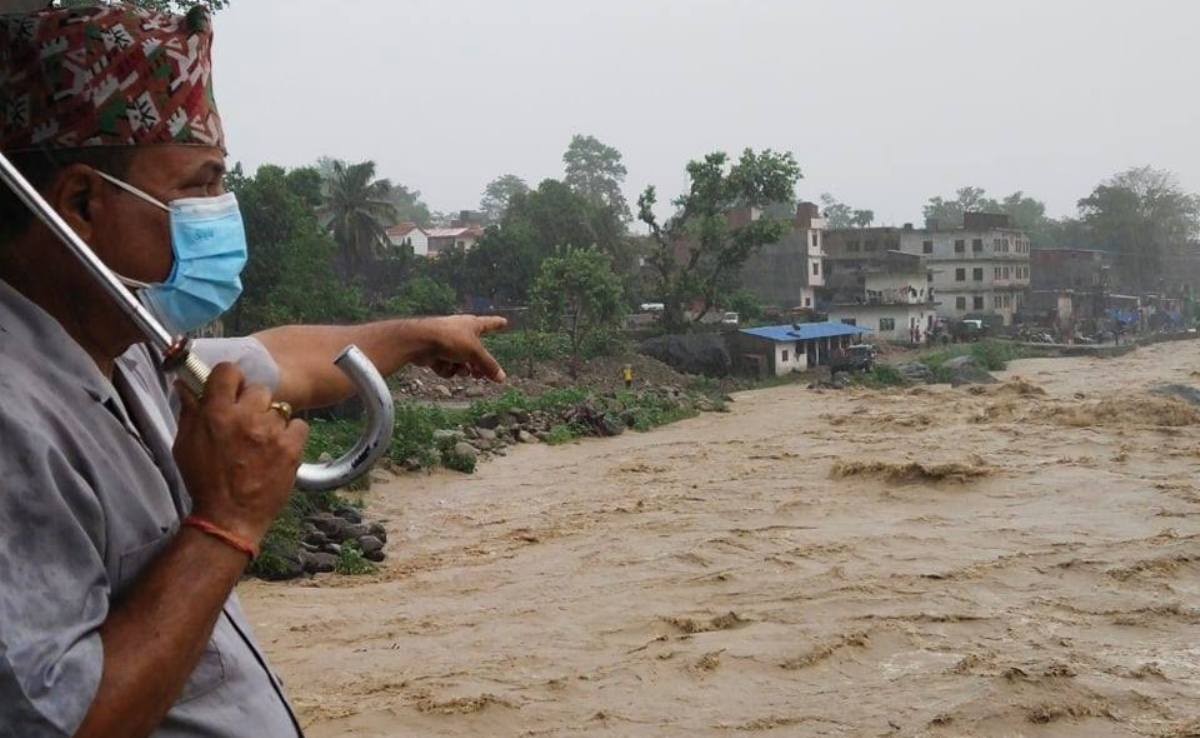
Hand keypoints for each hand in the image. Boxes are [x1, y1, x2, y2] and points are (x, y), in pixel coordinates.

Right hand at [173, 363, 309, 545]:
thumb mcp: (186, 444)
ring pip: (279, 408)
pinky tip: (280, 447)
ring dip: (271, 420)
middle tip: (247, 422)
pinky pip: (299, 424)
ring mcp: (271, 432)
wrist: (230, 516)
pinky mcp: (292, 447)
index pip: (229, 370)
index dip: (230, 379)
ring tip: (263, 440)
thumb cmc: (204, 481)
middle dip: (253, 403)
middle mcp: (246, 417)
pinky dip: (291, 433)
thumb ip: (190, 411)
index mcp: (217, 413)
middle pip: (258, 389)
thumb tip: (187, 384)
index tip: (231, 390)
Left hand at [409, 315, 508, 381]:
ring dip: (461, 369)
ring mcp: (447, 343)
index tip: (504, 322)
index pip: (489, 323)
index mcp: (472, 325)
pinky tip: (443, 366)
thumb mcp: (474, 353)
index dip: (497, 323)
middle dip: (477, 364)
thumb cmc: (450, 339)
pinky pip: (446, 366)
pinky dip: (446, 369)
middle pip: (474, 351)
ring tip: (461, 371)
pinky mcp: (435, 353)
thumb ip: (488, 366)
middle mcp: (460, 332)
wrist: (420, 341)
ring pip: (460, 361)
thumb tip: (502, 378)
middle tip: (480, 375)